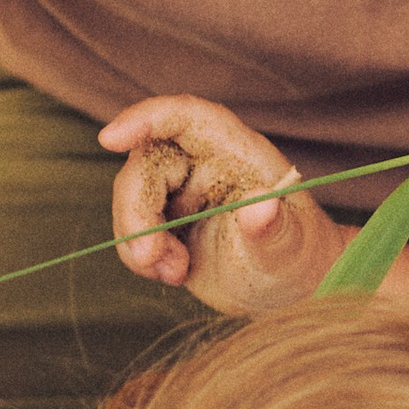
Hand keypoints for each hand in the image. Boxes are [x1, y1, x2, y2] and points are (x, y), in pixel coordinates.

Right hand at [101, 94, 338, 312]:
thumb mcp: (289, 249)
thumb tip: (262, 205)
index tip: (109, 139)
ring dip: (137, 238)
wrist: (291, 292)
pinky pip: (133, 228)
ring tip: (175, 274)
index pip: (186, 117)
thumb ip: (274, 229)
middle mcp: (204, 163)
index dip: (147, 118)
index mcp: (236, 151)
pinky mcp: (167, 222)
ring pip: (132, 197)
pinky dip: (141, 255)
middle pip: (146, 163)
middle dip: (135, 209)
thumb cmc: (299, 259)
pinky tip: (173, 276)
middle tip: (149, 256)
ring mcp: (182, 192)